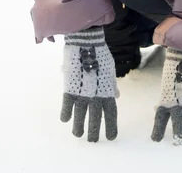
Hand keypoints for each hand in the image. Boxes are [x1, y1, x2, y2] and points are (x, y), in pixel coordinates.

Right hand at [61, 27, 117, 141]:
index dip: (111, 126)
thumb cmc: (99, 54)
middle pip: (95, 119)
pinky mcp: (70, 88)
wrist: (86, 41)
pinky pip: (67, 105)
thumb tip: (116, 96)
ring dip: (79, 127)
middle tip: (92, 140)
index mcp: (107, 91)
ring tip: (78, 134)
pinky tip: (65, 119)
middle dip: (94, 131)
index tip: (111, 137)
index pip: (111, 113)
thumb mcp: (109, 70)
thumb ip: (111, 85)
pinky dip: (66, 113)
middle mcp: (96, 95)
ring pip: (80, 116)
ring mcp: (82, 92)